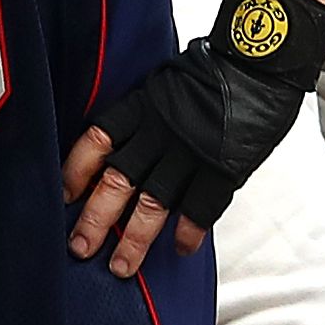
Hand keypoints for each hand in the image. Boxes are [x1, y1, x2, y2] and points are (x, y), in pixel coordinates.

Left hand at [64, 0, 324, 277]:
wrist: (262, 57)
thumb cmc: (214, 67)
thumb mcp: (166, 83)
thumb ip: (144, 113)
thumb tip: (121, 142)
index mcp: (142, 107)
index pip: (96, 142)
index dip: (75, 171)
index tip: (62, 197)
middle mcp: (160, 132)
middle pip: (117, 181)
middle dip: (95, 220)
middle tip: (80, 248)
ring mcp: (192, 151)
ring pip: (153, 203)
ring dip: (134, 239)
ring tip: (121, 267)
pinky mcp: (224, 166)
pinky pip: (202, 207)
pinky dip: (189, 230)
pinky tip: (180, 249)